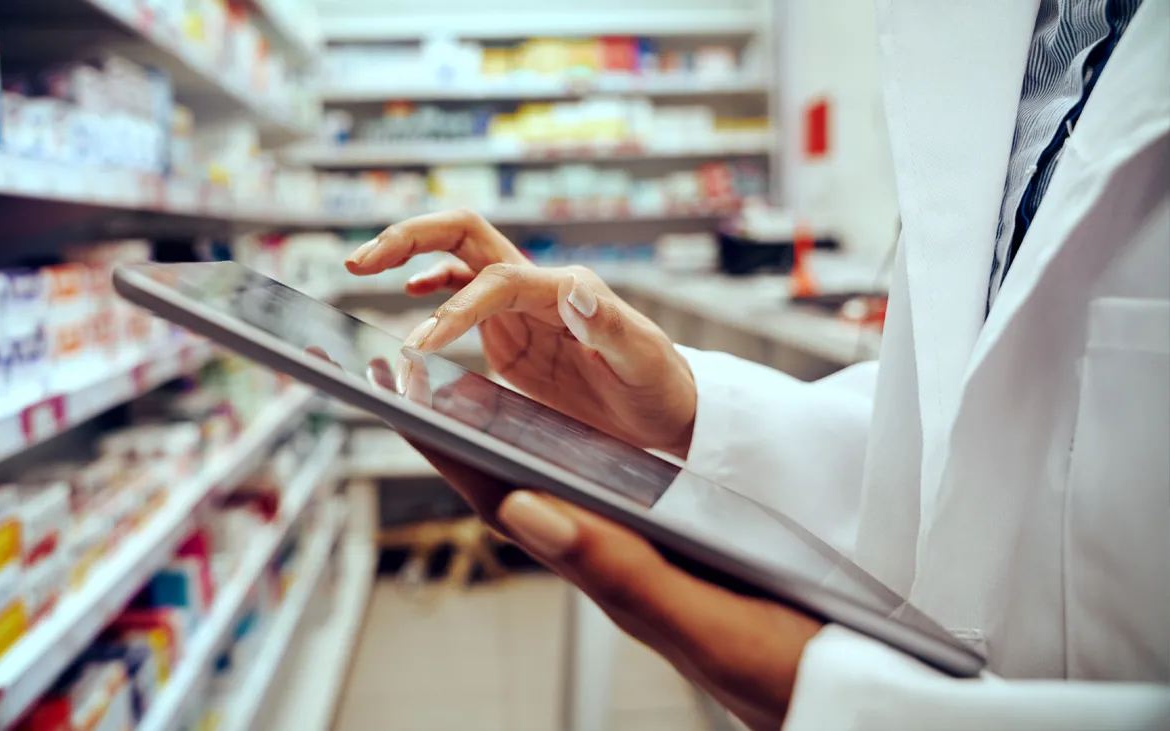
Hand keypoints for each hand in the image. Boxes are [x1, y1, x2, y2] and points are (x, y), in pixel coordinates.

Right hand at [345, 209, 697, 456]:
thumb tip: (576, 287)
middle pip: (466, 236)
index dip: (454, 307)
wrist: (668, 409)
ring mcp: (522, 307)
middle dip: (411, 238)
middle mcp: (539, 288)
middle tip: (361, 261)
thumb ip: (610, 326)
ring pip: (458, 259)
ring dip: (410, 254)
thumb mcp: (643, 362)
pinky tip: (408, 295)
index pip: (496, 279)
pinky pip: (465, 293)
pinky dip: (432, 286)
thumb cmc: (660, 386)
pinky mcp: (513, 331)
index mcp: (565, 290)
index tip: (420, 344)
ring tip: (361, 267)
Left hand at [400, 436, 822, 724]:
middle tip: (415, 381)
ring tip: (466, 401)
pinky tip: (568, 449)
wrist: (846, 694)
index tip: (401, 397)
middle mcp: (613, 567)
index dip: (451, 452)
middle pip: (518, 493)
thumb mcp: (704, 617)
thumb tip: (525, 507)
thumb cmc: (779, 667)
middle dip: (461, 439)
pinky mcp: (675, 561)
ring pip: (556, 496)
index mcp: (609, 575)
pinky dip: (570, 464)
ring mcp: (642, 565)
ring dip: (506, 447)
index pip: (509, 504)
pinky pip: (603, 504)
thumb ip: (620, 570)